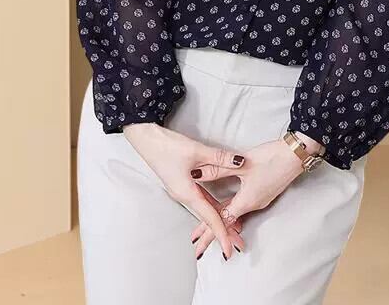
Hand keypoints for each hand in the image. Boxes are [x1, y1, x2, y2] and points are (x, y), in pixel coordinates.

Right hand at [123, 121, 245, 260]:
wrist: (147, 139)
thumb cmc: (167, 146)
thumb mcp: (196, 150)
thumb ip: (220, 157)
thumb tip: (241, 161)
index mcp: (187, 193)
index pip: (209, 217)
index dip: (222, 233)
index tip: (230, 249)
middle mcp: (185, 195)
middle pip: (208, 217)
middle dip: (224, 230)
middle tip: (239, 242)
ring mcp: (183, 190)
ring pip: (205, 209)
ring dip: (219, 218)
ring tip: (235, 229)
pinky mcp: (183, 183)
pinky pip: (201, 199)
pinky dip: (212, 206)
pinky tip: (221, 208)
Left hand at [189, 134, 316, 256]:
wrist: (295, 155)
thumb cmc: (271, 158)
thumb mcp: (241, 164)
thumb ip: (218, 170)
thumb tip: (197, 174)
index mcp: (247, 201)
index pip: (222, 221)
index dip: (208, 232)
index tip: (197, 243)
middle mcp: (253, 204)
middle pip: (228, 221)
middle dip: (212, 232)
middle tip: (197, 243)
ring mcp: (259, 199)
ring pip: (235, 214)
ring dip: (221, 222)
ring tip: (208, 229)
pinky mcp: (263, 192)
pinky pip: (243, 206)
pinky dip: (231, 212)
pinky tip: (226, 209)